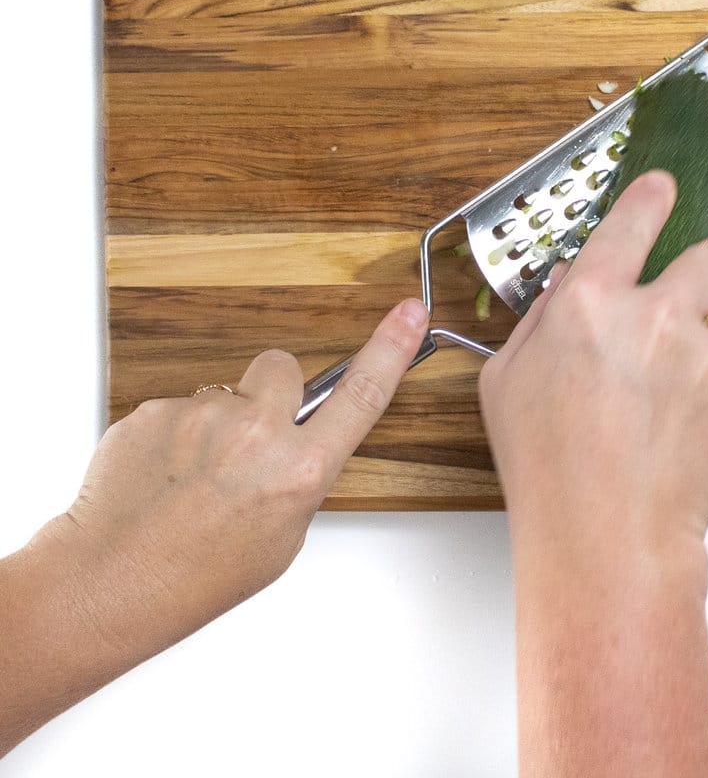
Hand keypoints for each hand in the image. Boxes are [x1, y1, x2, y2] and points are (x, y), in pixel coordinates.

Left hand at [1, 298, 428, 755]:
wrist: (108, 583)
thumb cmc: (196, 576)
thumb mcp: (282, 537)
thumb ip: (300, 476)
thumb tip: (297, 440)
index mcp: (299, 472)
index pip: (362, 396)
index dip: (391, 349)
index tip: (410, 314)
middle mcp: (256, 435)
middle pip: (282, 367)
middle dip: (270, 391)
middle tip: (246, 440)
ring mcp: (201, 415)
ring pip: (225, 392)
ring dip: (216, 422)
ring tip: (189, 478)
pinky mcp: (155, 409)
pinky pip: (179, 406)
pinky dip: (173, 435)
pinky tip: (159, 475)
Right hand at [478, 170, 707, 776]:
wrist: (608, 531)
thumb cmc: (546, 463)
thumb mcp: (507, 381)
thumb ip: (539, 321)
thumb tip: (567, 288)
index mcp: (590, 302)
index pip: (630, 224)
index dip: (650, 198)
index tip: (662, 187)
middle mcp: (654, 314)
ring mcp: (701, 353)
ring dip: (694, 349)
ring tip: (657, 406)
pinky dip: (703, 392)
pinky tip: (668, 430)